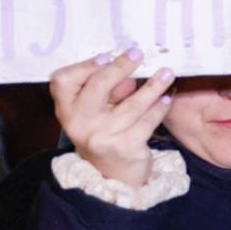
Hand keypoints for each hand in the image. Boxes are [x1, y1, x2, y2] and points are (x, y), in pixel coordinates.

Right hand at [48, 49, 174, 187]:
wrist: (114, 175)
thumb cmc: (104, 133)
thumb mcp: (95, 113)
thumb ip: (106, 92)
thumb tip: (128, 72)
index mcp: (66, 111)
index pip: (63, 81)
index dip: (84, 66)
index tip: (106, 57)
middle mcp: (79, 124)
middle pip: (98, 86)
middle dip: (121, 67)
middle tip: (138, 54)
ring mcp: (102, 137)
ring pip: (131, 103)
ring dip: (152, 86)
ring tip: (166, 73)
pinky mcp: (125, 147)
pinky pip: (147, 121)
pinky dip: (160, 108)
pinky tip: (168, 98)